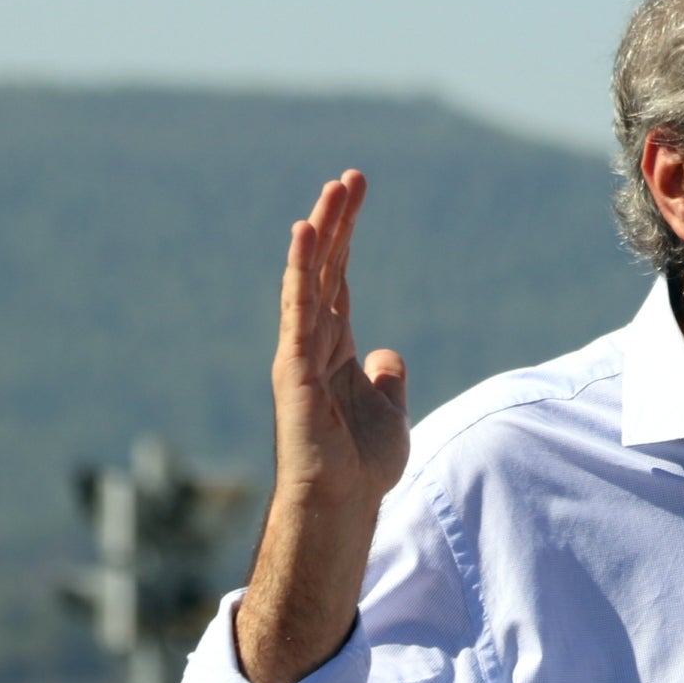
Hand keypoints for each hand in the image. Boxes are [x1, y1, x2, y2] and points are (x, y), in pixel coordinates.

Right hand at [272, 170, 410, 511]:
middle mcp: (312, 342)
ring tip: (333, 191)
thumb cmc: (362, 466)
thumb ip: (387, 378)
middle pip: (325, 269)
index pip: (339, 277)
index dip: (346, 236)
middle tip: (350, 177)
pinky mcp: (294, 368)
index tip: (355, 193)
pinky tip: (306, 234)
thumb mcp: (389, 411)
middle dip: (336, 222)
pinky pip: (298, 309)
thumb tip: (388, 354)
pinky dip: (301, 270)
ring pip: (310, 280)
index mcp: (335, 347)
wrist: (343, 505)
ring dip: (321, 234)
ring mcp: (300, 352)